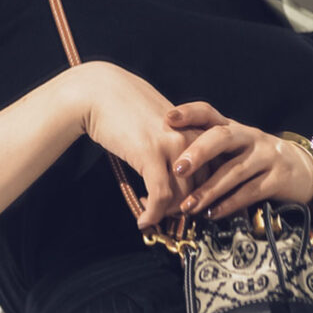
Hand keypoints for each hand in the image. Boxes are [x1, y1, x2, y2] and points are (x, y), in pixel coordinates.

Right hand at [74, 62, 209, 229]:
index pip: (214, 172)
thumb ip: (176, 144)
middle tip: (163, 212)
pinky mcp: (151, 154)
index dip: (199, 194)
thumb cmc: (126, 108)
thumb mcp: (162, 124)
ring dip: (166, 213)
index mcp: (198, 129)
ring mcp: (172, 145)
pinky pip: (161, 196)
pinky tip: (143, 220)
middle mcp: (191, 137)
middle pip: (200, 188)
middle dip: (182, 207)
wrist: (99, 92)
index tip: (182, 203)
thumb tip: (177, 176)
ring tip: (149, 212)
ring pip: (182, 196)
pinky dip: (153, 214)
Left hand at [164, 101, 312, 218]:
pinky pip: (251, 191)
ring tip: (188, 206)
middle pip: (222, 137)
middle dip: (198, 152)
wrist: (302, 171)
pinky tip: (212, 213)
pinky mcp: (278, 179)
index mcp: (234, 128)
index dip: (190, 113)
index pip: (210, 113)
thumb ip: (207, 150)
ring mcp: (267, 156)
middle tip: (178, 168)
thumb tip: (163, 162)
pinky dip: (230, 204)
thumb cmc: (254, 160)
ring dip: (209, 190)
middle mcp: (250, 137)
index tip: (169, 119)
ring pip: (234, 170)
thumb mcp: (234, 148)